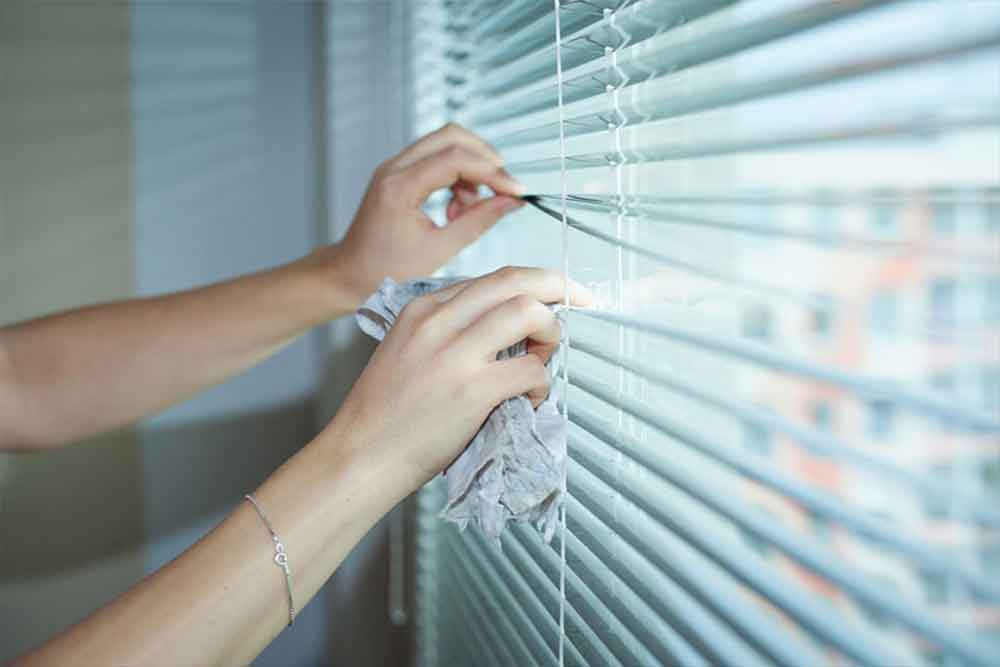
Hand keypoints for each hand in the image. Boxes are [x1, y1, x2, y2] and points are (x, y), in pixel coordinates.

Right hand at [325, 267, 591, 492]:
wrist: (359, 456)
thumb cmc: (384, 413)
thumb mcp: (407, 350)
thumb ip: (450, 332)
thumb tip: (506, 331)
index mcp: (423, 309)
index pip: (493, 278)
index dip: (533, 285)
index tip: (555, 296)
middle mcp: (439, 321)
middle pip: (516, 280)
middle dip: (559, 286)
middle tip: (582, 300)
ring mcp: (456, 354)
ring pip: (529, 312)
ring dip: (552, 332)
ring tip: (545, 356)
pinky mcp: (472, 390)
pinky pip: (530, 370)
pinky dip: (542, 383)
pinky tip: (530, 398)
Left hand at [326, 124, 526, 308]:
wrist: (349, 273)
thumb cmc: (386, 270)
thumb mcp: (439, 251)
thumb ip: (478, 223)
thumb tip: (511, 202)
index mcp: (400, 186)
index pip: (456, 159)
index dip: (493, 172)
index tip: (516, 191)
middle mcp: (394, 167)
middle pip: (451, 136)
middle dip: (484, 159)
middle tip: (501, 190)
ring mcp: (395, 167)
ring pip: (445, 143)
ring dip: (470, 169)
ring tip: (467, 210)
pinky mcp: (399, 173)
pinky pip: (436, 158)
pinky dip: (456, 176)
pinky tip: (455, 209)